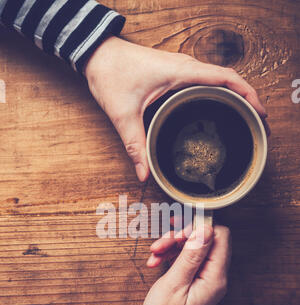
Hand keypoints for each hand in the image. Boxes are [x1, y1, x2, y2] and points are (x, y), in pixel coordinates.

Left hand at [84, 36, 266, 181]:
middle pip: (228, 80)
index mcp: (181, 72)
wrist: (97, 54)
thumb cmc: (111, 74)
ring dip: (234, 95)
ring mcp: (182, 69)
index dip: (248, 94)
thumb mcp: (123, 114)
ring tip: (244, 118)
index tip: (260, 113)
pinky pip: (205, 82)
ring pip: (218, 80)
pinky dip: (218, 94)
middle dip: (247, 99)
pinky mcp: (175, 73)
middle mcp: (186, 67)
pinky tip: (217, 111)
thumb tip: (145, 174)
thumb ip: (135, 145)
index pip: (226, 79)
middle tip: (256, 123)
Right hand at [137, 224, 230, 304]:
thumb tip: (205, 230)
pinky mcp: (194, 283)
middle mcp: (214, 278)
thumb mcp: (174, 284)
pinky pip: (186, 261)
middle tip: (161, 243)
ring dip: (172, 247)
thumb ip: (191, 256)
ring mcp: (204, 280)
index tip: (178, 231)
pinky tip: (155, 263)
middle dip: (181, 237)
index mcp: (214, 278)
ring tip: (154, 255)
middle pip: (205, 241)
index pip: (220, 237)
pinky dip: (170, 257)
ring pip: (192, 249)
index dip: (199, 229)